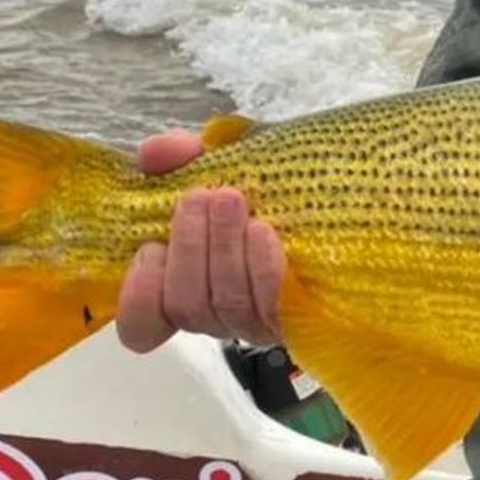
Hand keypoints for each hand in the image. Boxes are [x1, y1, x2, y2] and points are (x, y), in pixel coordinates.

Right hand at [116, 129, 286, 351]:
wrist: (341, 195)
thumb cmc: (272, 187)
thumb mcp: (224, 161)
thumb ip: (180, 155)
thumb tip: (155, 153)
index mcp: (188, 284)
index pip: (143, 325)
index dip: (138, 296)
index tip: (149, 249)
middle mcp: (218, 311)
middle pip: (184, 305)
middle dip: (187, 247)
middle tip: (199, 197)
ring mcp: (257, 321)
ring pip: (224, 304)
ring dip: (222, 248)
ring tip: (230, 200)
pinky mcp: (296, 319)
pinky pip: (270, 305)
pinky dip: (260, 267)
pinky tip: (262, 231)